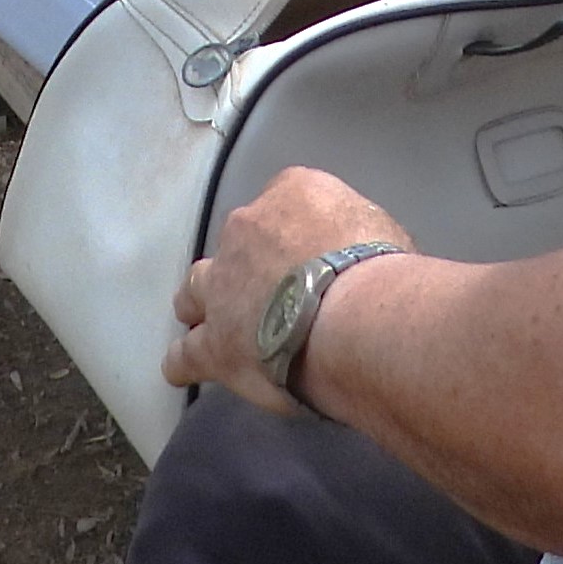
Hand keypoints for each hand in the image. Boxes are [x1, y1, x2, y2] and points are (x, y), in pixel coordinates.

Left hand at [165, 167, 410, 412]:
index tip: (307, 253)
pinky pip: (185, 354)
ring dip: (200, 302)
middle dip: (241, 263)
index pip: (283, 200)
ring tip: (207, 319)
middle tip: (262, 289)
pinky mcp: (214, 342)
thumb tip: (357, 257)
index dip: (293, 231)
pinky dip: (183, 361)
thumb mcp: (381, 228)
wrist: (349, 312)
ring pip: (195, 289)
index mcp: (293, 194)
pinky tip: (181, 369)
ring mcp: (222, 286)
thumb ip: (356, 235)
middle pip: (233, 242)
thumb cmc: (378, 268)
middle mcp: (246, 230)